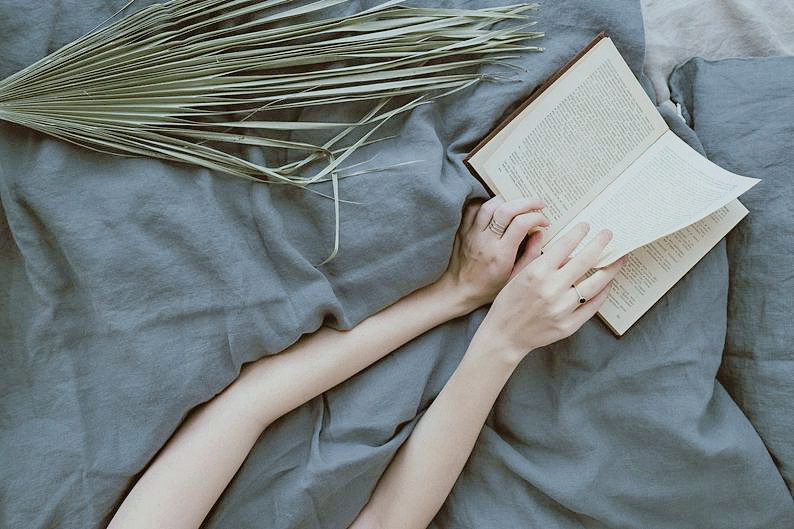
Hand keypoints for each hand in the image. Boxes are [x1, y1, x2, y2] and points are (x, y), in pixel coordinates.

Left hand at [440, 195, 549, 313]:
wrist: (459, 291)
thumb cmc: (488, 288)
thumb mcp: (515, 278)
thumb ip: (530, 256)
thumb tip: (539, 234)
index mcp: (501, 254)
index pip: (521, 224)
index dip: (537, 217)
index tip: (544, 221)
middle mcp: (485, 240)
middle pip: (506, 209)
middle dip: (527, 202)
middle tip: (538, 203)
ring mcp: (472, 233)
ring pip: (489, 205)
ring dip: (507, 199)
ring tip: (519, 203)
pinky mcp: (463, 230)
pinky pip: (473, 208)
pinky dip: (486, 203)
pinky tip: (496, 207)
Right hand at [478, 222, 625, 363]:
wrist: (504, 336)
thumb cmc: (507, 303)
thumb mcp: (514, 274)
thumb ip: (531, 254)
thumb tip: (542, 233)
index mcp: (537, 273)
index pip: (564, 246)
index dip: (578, 233)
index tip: (586, 226)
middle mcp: (552, 289)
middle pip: (585, 261)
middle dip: (600, 244)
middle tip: (608, 234)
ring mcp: (562, 308)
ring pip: (596, 284)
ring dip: (610, 269)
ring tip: (619, 259)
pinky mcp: (569, 325)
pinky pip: (593, 306)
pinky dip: (603, 293)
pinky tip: (607, 283)